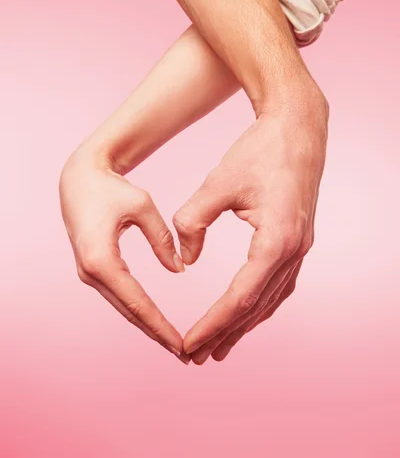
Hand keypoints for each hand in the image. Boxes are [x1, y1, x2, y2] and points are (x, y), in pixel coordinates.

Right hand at [59, 148, 188, 362]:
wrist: (80, 179)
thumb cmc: (111, 188)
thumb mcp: (143, 207)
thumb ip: (162, 239)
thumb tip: (179, 270)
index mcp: (101, 260)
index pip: (137, 302)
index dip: (160, 326)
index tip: (181, 345)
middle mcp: (91, 273)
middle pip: (129, 312)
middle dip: (156, 333)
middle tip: (185, 355)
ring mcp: (89, 274)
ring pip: (123, 307)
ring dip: (147, 325)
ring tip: (174, 343)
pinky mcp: (93, 269)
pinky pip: (119, 295)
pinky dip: (137, 310)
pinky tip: (154, 320)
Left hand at [173, 85, 328, 363]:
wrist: (298, 129)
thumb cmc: (259, 152)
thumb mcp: (217, 184)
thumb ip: (192, 222)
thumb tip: (183, 260)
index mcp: (276, 241)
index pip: (240, 298)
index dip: (212, 324)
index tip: (188, 344)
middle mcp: (293, 252)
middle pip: (256, 307)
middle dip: (225, 334)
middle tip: (195, 357)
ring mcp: (300, 249)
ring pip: (269, 300)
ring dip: (243, 325)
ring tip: (218, 347)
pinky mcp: (297, 241)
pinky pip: (277, 285)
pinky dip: (258, 305)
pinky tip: (244, 313)